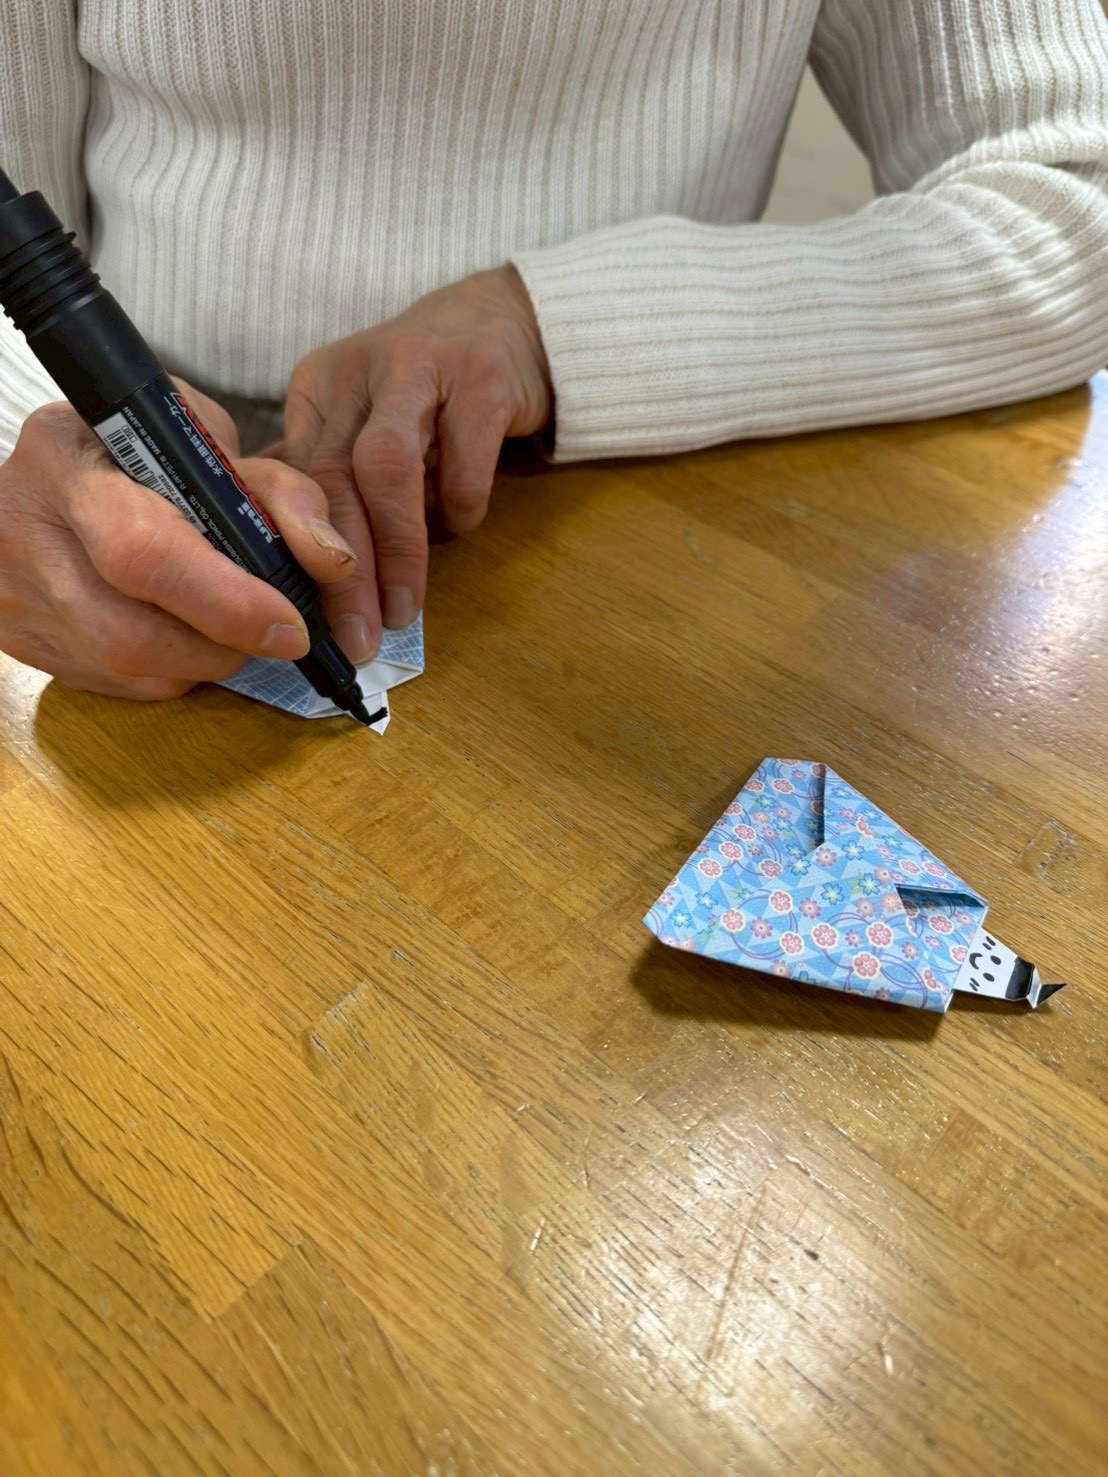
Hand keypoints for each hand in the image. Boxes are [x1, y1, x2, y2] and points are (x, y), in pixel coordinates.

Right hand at [0, 382, 360, 699]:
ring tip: (227, 623)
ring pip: (129, 670)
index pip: (146, 553)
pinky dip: (170, 669)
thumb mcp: (206, 436)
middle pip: (131, 634)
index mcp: (69, 460)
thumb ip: (274, 488)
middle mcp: (25, 530)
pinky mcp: (22, 640)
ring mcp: (16, 594)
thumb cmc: (135, 445)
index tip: (289, 625)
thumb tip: (331, 562)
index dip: (228, 602)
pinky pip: (115, 682)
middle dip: (223, 645)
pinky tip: (181, 631)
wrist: (49, 469)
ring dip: (203, 662)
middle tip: (274, 634)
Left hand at [268, 264, 551, 660]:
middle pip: (332, 482)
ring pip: (386, 468)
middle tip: (356, 638)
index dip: (298, 561)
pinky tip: (462, 525)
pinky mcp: (479, 373)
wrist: (507, 319)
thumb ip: (337, 485)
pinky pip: (464, 454)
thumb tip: (303, 577)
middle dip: (343, 573)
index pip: (294, 485)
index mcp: (318, 392)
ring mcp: (417, 366)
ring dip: (396, 549)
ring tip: (404, 607)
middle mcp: (355, 372)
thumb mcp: (367, 428)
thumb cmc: (431, 396)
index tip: (308, 625)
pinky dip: (461, 504)